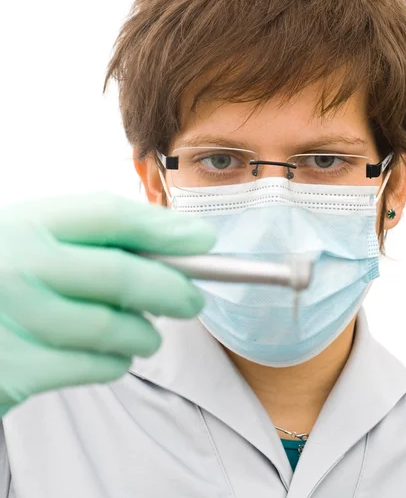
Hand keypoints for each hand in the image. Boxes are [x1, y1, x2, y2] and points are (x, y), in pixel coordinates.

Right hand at [0, 193, 215, 416]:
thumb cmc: (3, 275)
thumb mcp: (31, 239)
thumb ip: (88, 239)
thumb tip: (174, 244)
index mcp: (25, 224)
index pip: (108, 216)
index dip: (163, 228)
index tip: (202, 240)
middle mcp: (18, 267)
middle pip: (121, 274)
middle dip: (172, 289)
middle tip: (192, 300)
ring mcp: (15, 319)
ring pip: (114, 328)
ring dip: (145, 334)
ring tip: (147, 333)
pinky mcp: (15, 371)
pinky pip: (94, 367)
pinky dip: (118, 362)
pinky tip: (115, 356)